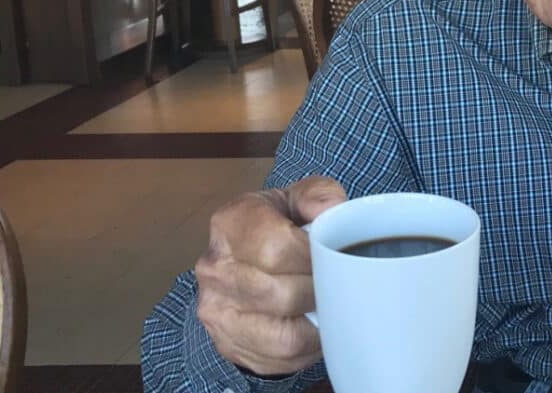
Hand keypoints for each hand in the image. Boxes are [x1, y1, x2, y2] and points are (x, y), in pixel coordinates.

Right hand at [195, 176, 346, 375]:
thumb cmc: (278, 226)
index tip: (333, 259)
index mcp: (231, 222)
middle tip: (337, 285)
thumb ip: (317, 195)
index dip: (313, 258)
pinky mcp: (228, 342)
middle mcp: (215, 267)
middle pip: (280, 292)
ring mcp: (217, 309)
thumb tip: (331, 209)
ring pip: (282, 332)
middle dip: (318, 291)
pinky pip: (280, 356)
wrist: (244, 260)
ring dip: (314, 321)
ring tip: (327, 304)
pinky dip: (307, 346)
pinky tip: (313, 325)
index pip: (275, 247)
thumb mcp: (296, 199)